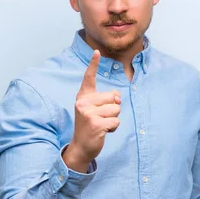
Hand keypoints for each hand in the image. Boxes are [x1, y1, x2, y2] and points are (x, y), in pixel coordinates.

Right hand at [63, 50, 120, 172]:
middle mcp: (83, 103)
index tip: (97, 52)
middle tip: (101, 117)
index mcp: (83, 97)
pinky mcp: (95, 124)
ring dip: (113, 119)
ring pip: (116, 110)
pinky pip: (116, 121)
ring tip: (102, 124)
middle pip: (113, 97)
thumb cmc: (90, 125)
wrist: (81, 146)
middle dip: (113, 109)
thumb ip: (105, 100)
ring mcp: (88, 113)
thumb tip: (118, 98)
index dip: (93, 64)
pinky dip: (113, 128)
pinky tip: (103, 131)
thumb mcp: (94, 109)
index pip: (89, 78)